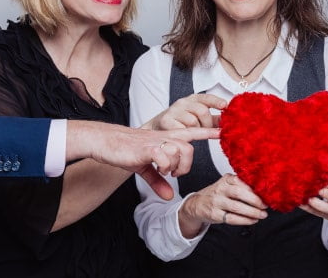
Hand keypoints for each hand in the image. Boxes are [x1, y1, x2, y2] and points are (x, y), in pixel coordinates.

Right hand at [66, 120, 219, 199]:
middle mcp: (164, 138)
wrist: (107, 142)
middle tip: (175, 173)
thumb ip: (159, 181)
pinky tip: (158, 169)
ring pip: (179, 150)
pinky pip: (165, 156)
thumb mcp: (146, 169)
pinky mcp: (147, 148)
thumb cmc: (126, 152)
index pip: (191, 132)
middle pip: (189, 147)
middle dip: (187, 164)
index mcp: (165, 139)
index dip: (206, 132)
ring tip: (165, 171)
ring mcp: (156, 142)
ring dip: (175, 165)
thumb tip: (170, 196)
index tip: (221, 131)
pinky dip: (165, 165)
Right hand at [141, 93, 226, 129]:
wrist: (156, 129)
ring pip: (192, 121)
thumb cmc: (181, 124)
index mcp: (192, 100)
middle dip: (207, 124)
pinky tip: (183, 136)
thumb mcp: (197, 118)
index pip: (206, 97)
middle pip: (202, 110)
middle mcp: (182, 102)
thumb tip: (232, 122)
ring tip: (192, 134)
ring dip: (195, 131)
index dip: (216, 101)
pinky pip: (181, 129)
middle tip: (206, 131)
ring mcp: (173, 110)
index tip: (225, 105)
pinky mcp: (165, 120)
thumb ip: (213, 120)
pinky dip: (185, 135)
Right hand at [178, 173, 267, 237]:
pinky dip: (245, 220)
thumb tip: (263, 191)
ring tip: (262, 215)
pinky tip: (252, 220)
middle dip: (255, 201)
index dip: (254, 188)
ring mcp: (216, 202)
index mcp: (226, 179)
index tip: (265, 193)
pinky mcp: (215, 214)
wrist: (197, 203)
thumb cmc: (217, 194)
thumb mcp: (227, 184)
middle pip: (239, 193)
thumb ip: (242, 185)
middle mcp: (220, 189)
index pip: (241, 181)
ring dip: (252, 212)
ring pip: (236, 207)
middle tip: (265, 206)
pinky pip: (231, 218)